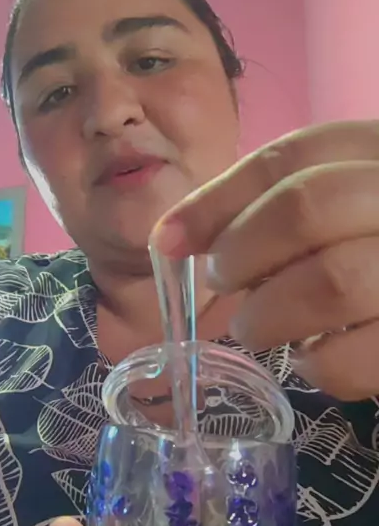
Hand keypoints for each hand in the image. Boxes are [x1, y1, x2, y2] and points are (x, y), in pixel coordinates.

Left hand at [153, 120, 378, 399]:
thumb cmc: (376, 247)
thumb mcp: (345, 208)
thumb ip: (274, 208)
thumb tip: (169, 238)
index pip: (292, 158)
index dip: (217, 200)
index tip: (167, 242)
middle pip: (308, 206)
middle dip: (242, 252)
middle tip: (225, 285)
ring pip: (332, 280)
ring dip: (268, 313)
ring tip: (255, 328)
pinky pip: (358, 356)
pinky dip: (318, 367)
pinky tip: (311, 361)